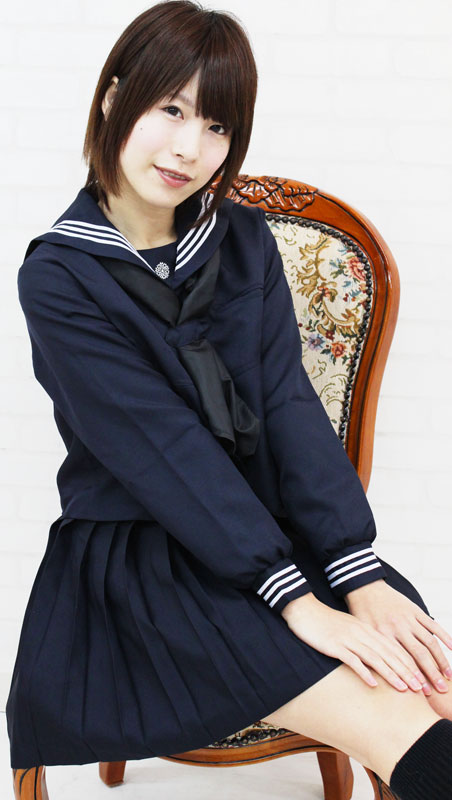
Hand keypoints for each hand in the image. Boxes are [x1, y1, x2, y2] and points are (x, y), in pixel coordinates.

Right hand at [281, 591, 433, 691]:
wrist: (304, 609)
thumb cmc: (325, 622)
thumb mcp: (349, 628)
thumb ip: (363, 640)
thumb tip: (376, 658)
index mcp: (366, 629)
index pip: (392, 647)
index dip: (407, 663)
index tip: (419, 678)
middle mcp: (361, 633)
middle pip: (388, 654)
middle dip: (405, 671)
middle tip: (419, 688)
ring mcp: (348, 638)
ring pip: (375, 658)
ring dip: (390, 673)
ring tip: (403, 688)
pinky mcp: (334, 645)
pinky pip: (352, 660)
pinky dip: (364, 672)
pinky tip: (372, 684)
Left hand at [343, 579, 451, 695]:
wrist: (364, 588)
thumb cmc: (361, 614)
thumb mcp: (363, 634)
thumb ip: (373, 652)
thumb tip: (382, 676)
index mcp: (383, 635)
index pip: (402, 661)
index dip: (414, 678)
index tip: (423, 692)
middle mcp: (397, 627)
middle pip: (419, 655)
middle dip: (432, 674)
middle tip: (441, 689)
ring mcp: (408, 618)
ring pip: (429, 642)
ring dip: (441, 659)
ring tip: (448, 675)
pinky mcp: (414, 609)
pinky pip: (432, 624)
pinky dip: (444, 636)